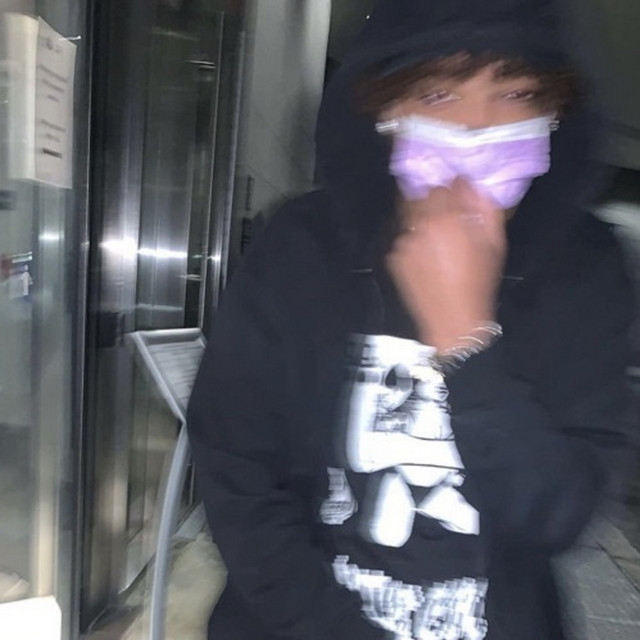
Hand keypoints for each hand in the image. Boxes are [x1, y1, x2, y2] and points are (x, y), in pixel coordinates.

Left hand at [387, 178, 506, 350]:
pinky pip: (406, 240)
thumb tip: (474, 187)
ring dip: (424, 222)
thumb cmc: (478, 284)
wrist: (452, 320)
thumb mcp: (494, 244)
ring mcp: (406, 241)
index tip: (461, 196)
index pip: (447, 185)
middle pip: (426, 197)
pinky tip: (428, 260)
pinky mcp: (395, 257)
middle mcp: (423, 225)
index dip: (455, 189)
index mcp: (449, 218)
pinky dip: (415, 243)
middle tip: (449, 220)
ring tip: (438, 243)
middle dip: (438, 203)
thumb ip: (485, 209)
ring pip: (413, 217)